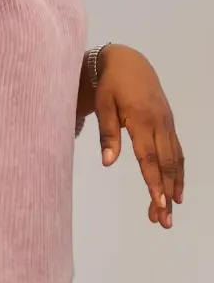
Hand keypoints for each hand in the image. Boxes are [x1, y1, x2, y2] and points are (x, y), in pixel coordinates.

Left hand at [82, 45, 184, 228]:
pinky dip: (179, 172)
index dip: (154, 182)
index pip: (149, 157)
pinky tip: (177, 190)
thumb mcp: (103, 104)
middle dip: (165, 194)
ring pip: (175, 161)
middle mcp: (159, 125)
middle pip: (165, 165)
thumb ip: (107, 133)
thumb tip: (107, 162)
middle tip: (163, 221)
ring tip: (170, 212)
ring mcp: (167, 125)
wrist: (130, 62)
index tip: (158, 204)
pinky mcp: (169, 125)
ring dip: (174, 188)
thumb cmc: (110, 84)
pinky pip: (177, 152)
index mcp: (141, 120)